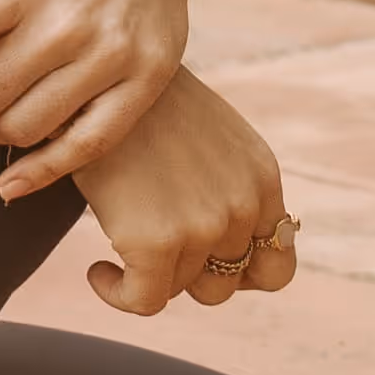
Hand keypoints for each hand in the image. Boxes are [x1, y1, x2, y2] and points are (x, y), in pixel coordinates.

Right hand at [71, 71, 300, 317]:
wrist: (98, 73)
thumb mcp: (211, 136)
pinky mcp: (156, 242)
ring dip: (151, 277)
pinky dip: (118, 293)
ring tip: (120, 246)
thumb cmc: (143, 101)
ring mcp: (202, 226)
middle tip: (157, 251)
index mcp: (262, 178)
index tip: (204, 262)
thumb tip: (222, 247)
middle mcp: (242, 205)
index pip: (277, 263)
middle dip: (191, 273)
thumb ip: (229, 186)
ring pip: (181, 290)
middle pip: (225, 282)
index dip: (241, 274)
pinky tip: (98, 269)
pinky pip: (143, 301)